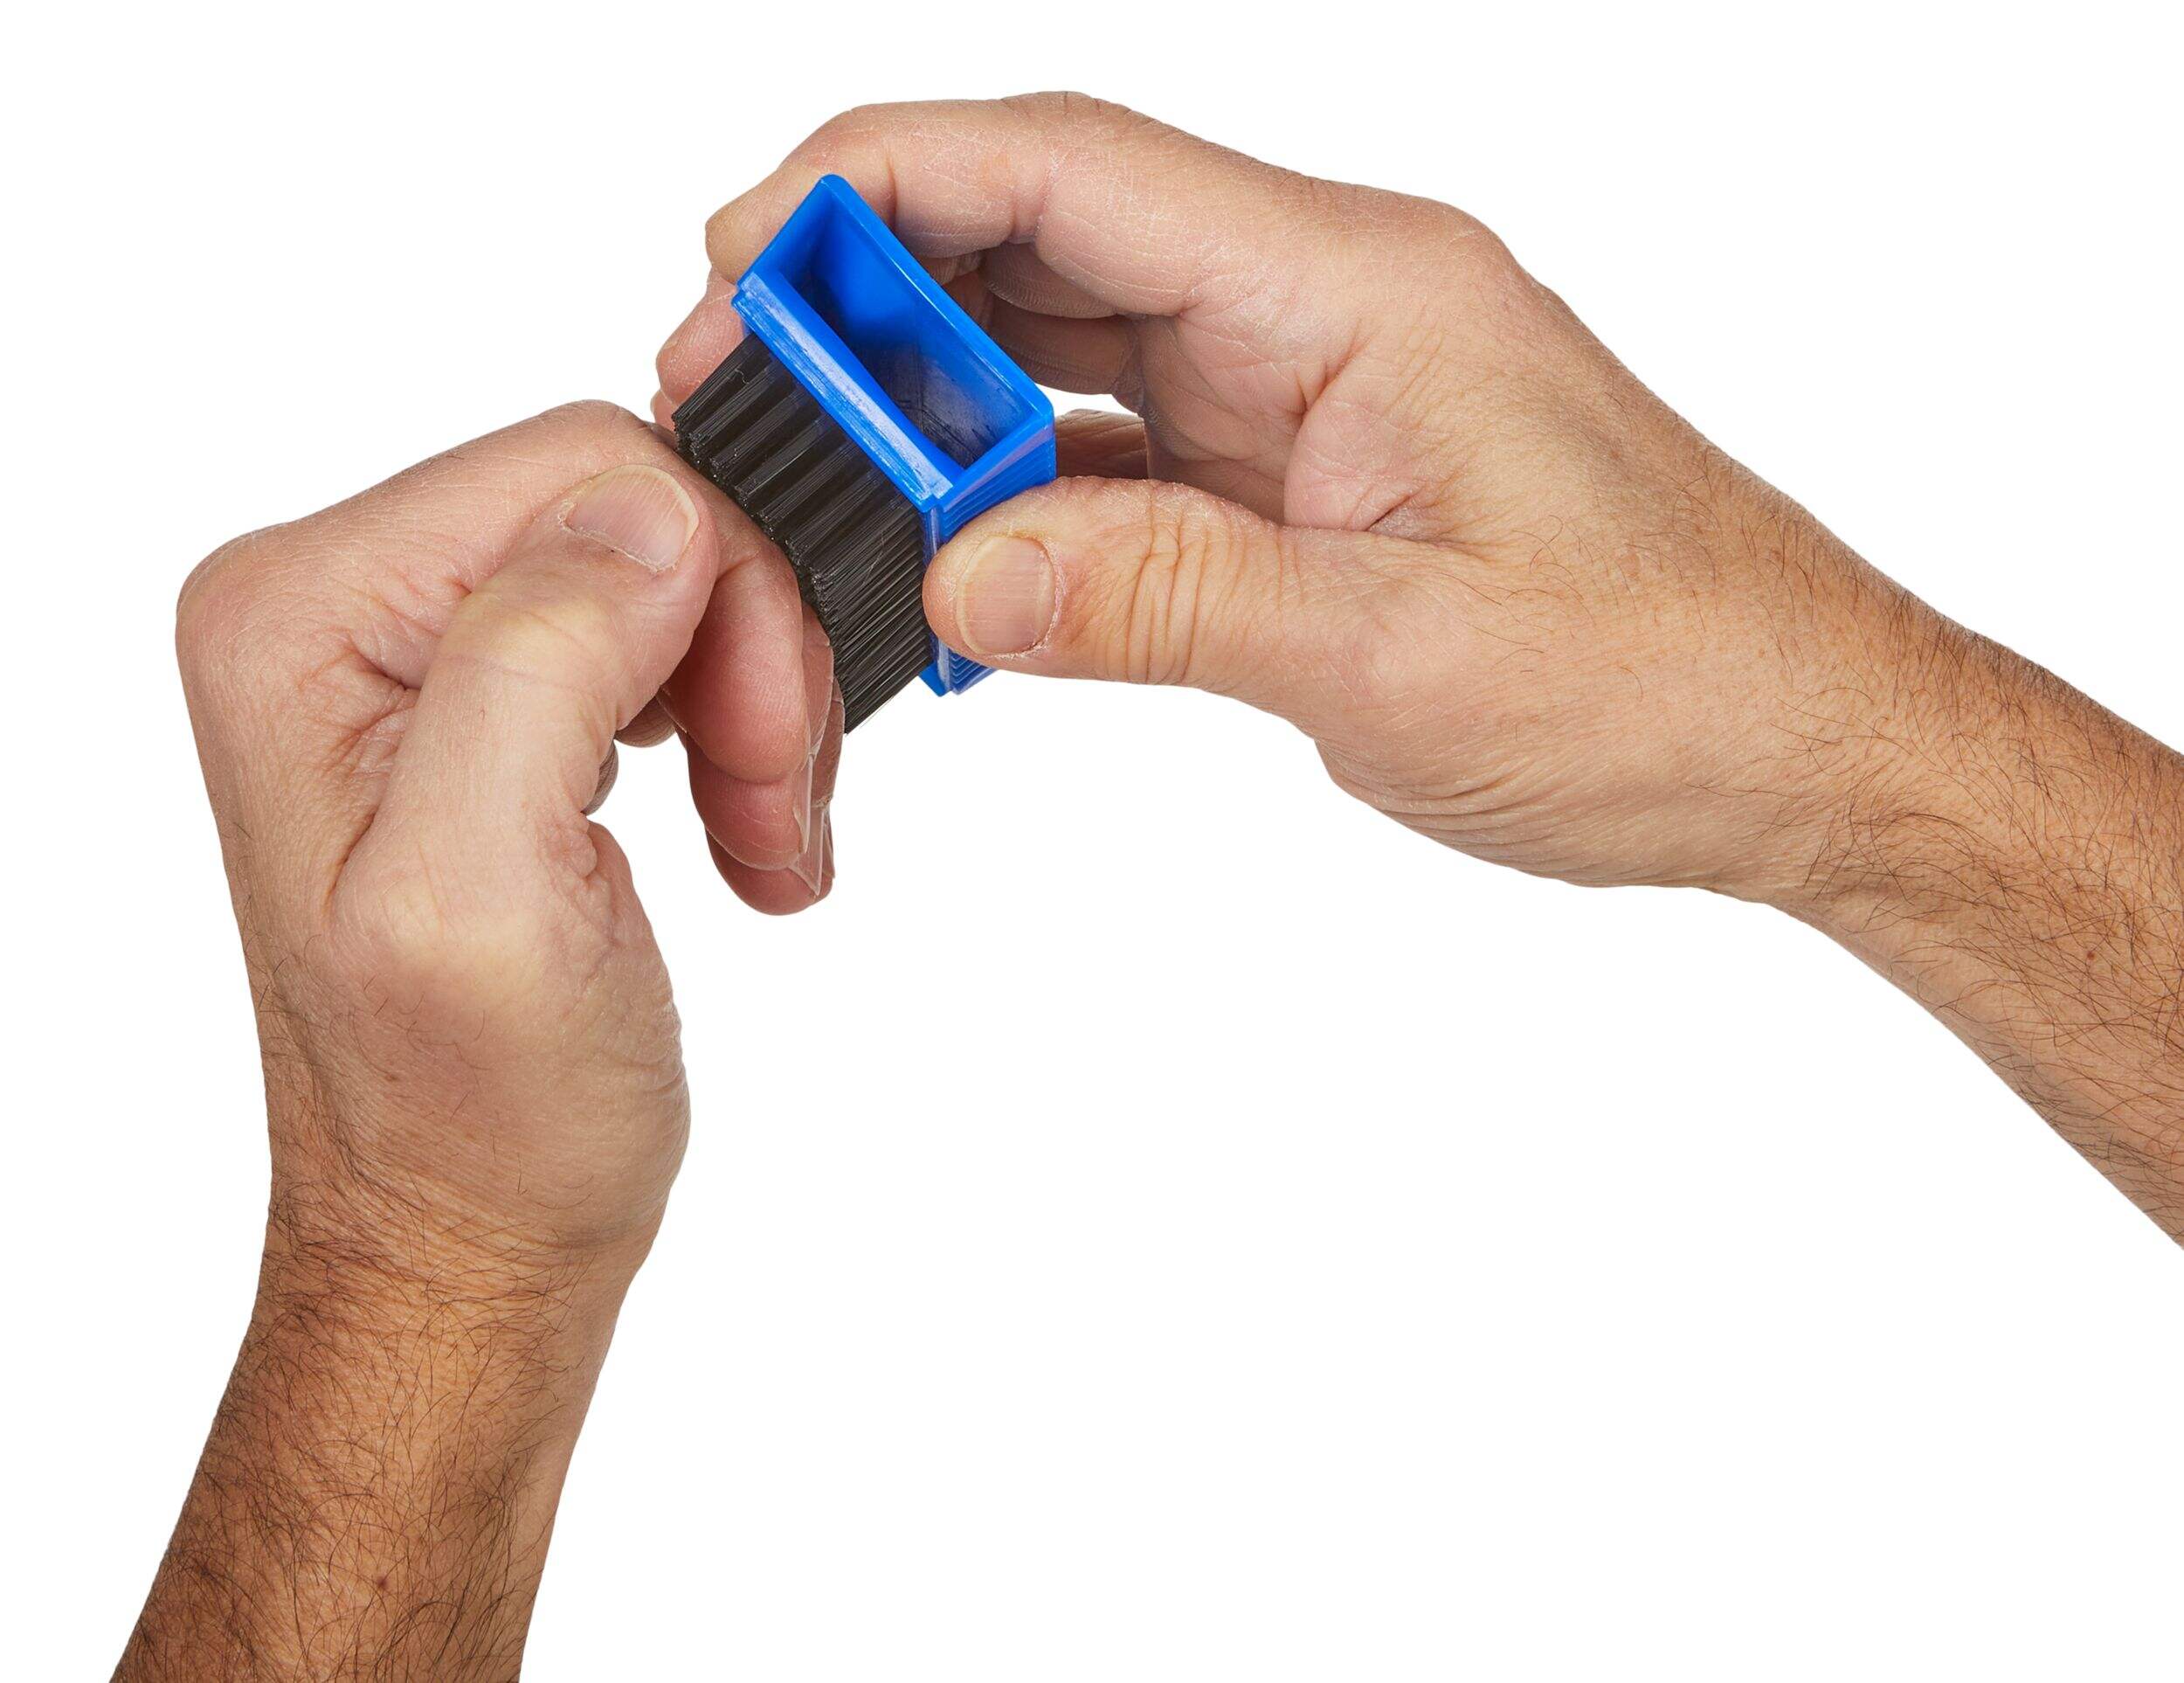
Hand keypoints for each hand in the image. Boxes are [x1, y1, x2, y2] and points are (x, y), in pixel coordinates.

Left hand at [124, 401, 828, 1675]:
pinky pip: (667, 628)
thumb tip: (654, 513)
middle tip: (766, 815)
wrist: (470, 1228)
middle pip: (636, 510)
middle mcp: (339, 606)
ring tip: (758, 842)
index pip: (587, 470)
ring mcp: (414, 648)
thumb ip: (540, 664)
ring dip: (755, 705)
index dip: (724, 599)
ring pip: (673, 567)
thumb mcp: (486, 902)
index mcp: (300, 617)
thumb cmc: (470, 1119)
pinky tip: (738, 830)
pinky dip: (736, 727)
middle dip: (746, 659)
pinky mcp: (491, 691)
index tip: (757, 761)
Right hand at [660, 94, 1898, 902]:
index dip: (880, 185)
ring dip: (935, 398)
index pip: (1071, 166)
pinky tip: (945, 558)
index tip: (744, 259)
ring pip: (1068, 337)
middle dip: (871, 298)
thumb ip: (1164, 601)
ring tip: (812, 483)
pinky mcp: (1302, 474)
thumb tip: (955, 579)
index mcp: (1356, 291)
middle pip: (1044, 234)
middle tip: (737, 399)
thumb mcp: (1398, 662)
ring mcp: (1307, 387)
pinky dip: (1018, 490)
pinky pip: (1119, 443)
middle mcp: (1320, 307)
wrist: (1798, 742)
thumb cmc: (1666, 682)